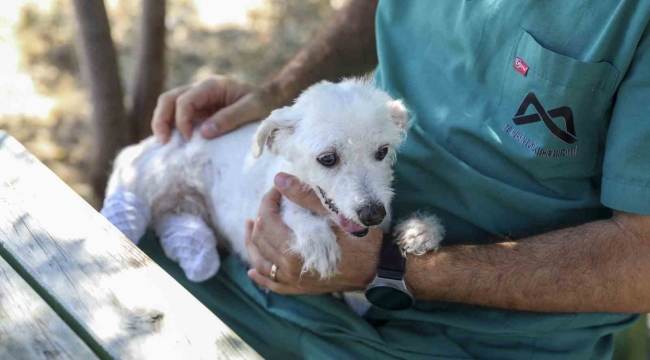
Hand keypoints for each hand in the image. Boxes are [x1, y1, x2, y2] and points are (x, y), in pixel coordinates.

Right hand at [151, 76, 279, 142]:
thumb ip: (230, 117)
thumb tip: (204, 132)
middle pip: (168, 99)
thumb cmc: (263, 102)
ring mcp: (197, 101)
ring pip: (168, 106)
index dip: (182, 120)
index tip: (189, 140)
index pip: (185, 100)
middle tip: (164, 143)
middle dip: (162, 120)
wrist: (270, 99)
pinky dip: (171, 128)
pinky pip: (177, 117)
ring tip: (164, 144)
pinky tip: (171, 142)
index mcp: (212, 85)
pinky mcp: (198, 112)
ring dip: (162, 123)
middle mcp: (200, 90)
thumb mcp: (253, 108)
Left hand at [246, 173, 381, 294]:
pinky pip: (274, 285)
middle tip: (270, 202)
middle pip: (261, 239)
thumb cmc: (362, 239)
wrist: (379, 268)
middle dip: (261, 216)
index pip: (268, 220)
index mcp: (296, 250)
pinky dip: (261, 276)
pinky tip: (253, 271)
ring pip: (261, 262)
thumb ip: (306, 197)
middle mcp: (290, 269)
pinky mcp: (301, 289)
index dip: (268, 200)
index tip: (277, 189)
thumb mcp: (337, 214)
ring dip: (252, 242)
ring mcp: (295, 281)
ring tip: (249, 226)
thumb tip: (279, 179)